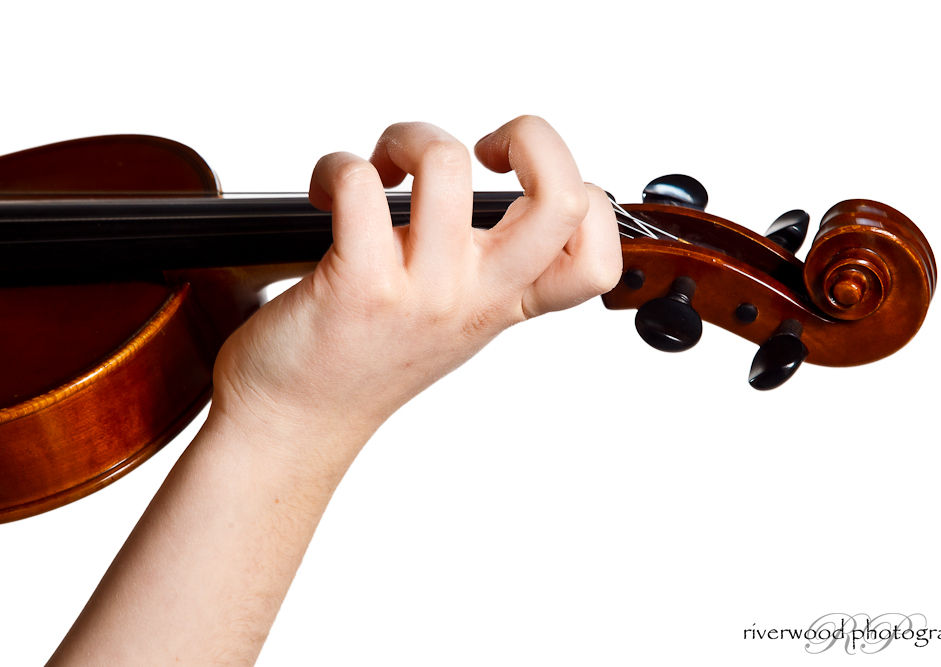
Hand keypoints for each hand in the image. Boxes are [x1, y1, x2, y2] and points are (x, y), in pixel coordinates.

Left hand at [211, 115, 620, 462]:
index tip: (529, 190)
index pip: (597, 259)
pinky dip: (337, 166)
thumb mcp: (455, 319)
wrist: (297, 420)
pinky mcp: (357, 283)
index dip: (588, 200)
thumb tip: (501, 185)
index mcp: (504, 304)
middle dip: (533, 134)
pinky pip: (359, 183)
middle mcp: (474, 297)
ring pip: (446, 160)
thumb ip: (489, 268)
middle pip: (561, 201)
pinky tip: (327, 191)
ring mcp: (421, 292)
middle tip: (488, 148)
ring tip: (383, 167)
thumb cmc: (368, 359)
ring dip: (407, 137)